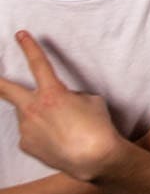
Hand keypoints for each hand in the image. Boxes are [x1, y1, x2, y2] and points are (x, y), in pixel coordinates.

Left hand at [0, 31, 125, 180]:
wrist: (93, 158)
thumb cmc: (97, 127)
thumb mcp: (90, 100)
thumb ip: (69, 95)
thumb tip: (58, 101)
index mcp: (52, 93)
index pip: (38, 64)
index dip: (29, 47)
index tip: (20, 35)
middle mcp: (33, 109)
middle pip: (6, 90)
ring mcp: (26, 128)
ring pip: (27, 114)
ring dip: (38, 114)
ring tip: (61, 126)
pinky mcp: (25, 145)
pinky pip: (30, 133)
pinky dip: (41, 133)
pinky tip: (57, 139)